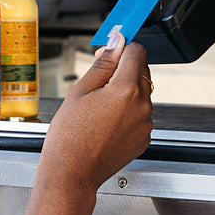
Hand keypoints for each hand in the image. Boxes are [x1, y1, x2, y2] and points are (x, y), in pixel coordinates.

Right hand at [40, 30, 152, 192]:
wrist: (71, 174)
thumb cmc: (69, 136)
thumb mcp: (80, 91)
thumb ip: (103, 62)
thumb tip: (117, 41)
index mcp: (126, 90)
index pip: (137, 51)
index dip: (121, 48)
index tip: (110, 51)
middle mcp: (142, 106)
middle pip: (142, 70)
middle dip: (123, 69)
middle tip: (98, 82)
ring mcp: (145, 123)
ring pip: (141, 92)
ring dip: (125, 91)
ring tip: (98, 108)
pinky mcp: (144, 137)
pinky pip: (140, 113)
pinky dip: (127, 112)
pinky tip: (106, 122)